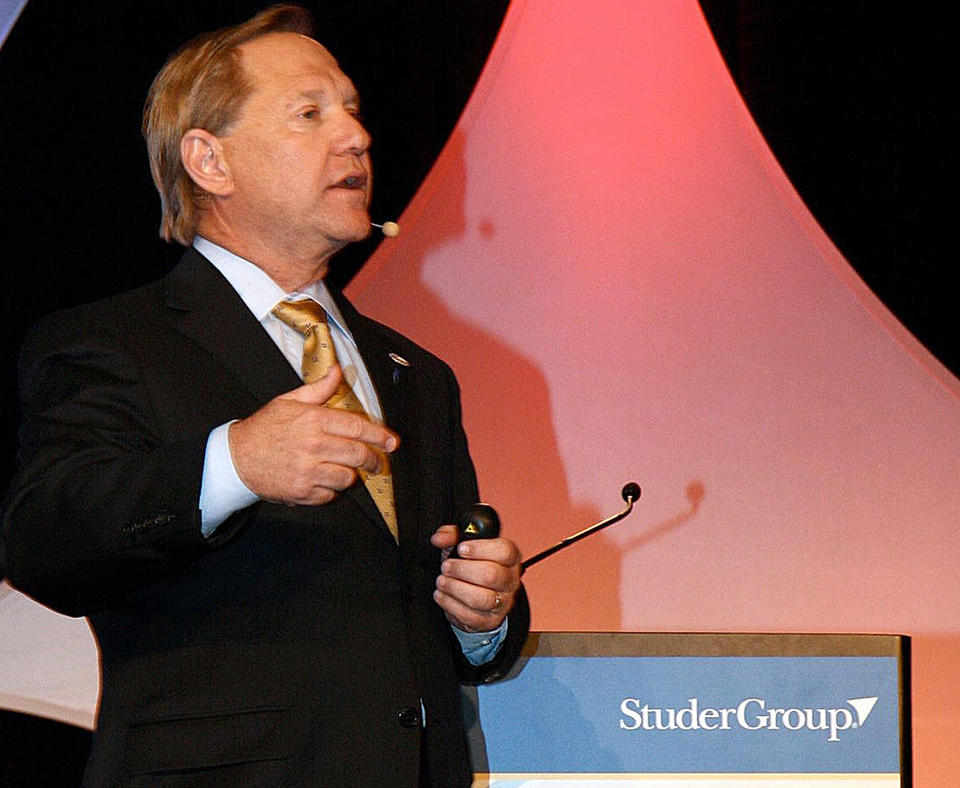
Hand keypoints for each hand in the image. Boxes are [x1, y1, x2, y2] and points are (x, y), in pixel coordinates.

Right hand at [228, 366, 397, 505]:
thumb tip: (338, 371)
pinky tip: (324, 480)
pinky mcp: (302, 492)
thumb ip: (319, 389)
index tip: (391, 442)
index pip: (357, 427)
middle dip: (374, 460)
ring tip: (345, 470)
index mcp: (314, 421)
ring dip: (351, 476)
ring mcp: (308, 471)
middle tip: (377, 462)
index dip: (379, 436)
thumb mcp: (289, 401)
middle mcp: (313, 446)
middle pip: (359, 455)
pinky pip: (331, 496)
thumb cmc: (264, 429)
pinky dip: (332, 491)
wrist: (236, 458)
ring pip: (348, 478)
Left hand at [431, 525, 520, 632]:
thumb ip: (452, 536)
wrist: (476, 596)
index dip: (481, 549)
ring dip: (455, 588)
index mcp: (510, 558)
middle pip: (492, 575)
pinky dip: (451, 605)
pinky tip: (441, 595)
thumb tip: (439, 538)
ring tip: (442, 581)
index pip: (505, 551)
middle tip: (446, 567)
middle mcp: (510, 580)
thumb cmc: (472, 566)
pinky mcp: (490, 621)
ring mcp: (502, 602)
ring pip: (482, 598)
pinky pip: (471, 616)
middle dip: (462, 570)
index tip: (461, 548)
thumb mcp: (463, 545)